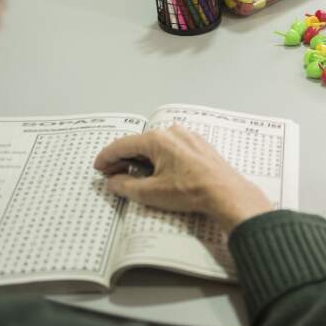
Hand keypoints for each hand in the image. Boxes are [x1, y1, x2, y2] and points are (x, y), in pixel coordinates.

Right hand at [93, 125, 272, 231]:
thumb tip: (113, 181)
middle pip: (140, 143)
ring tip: (134, 176)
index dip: (107, 157)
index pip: (123, 144)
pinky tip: (158, 172)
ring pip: (157, 145)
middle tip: (112, 175)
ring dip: (143, 159)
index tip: (99, 167)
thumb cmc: (192, 191)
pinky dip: (160, 158)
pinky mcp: (199, 145)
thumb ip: (125, 186)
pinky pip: (172, 148)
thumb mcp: (151, 193)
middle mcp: (173, 132)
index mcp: (158, 139)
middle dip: (124, 159)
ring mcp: (188, 137)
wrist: (226, 193)